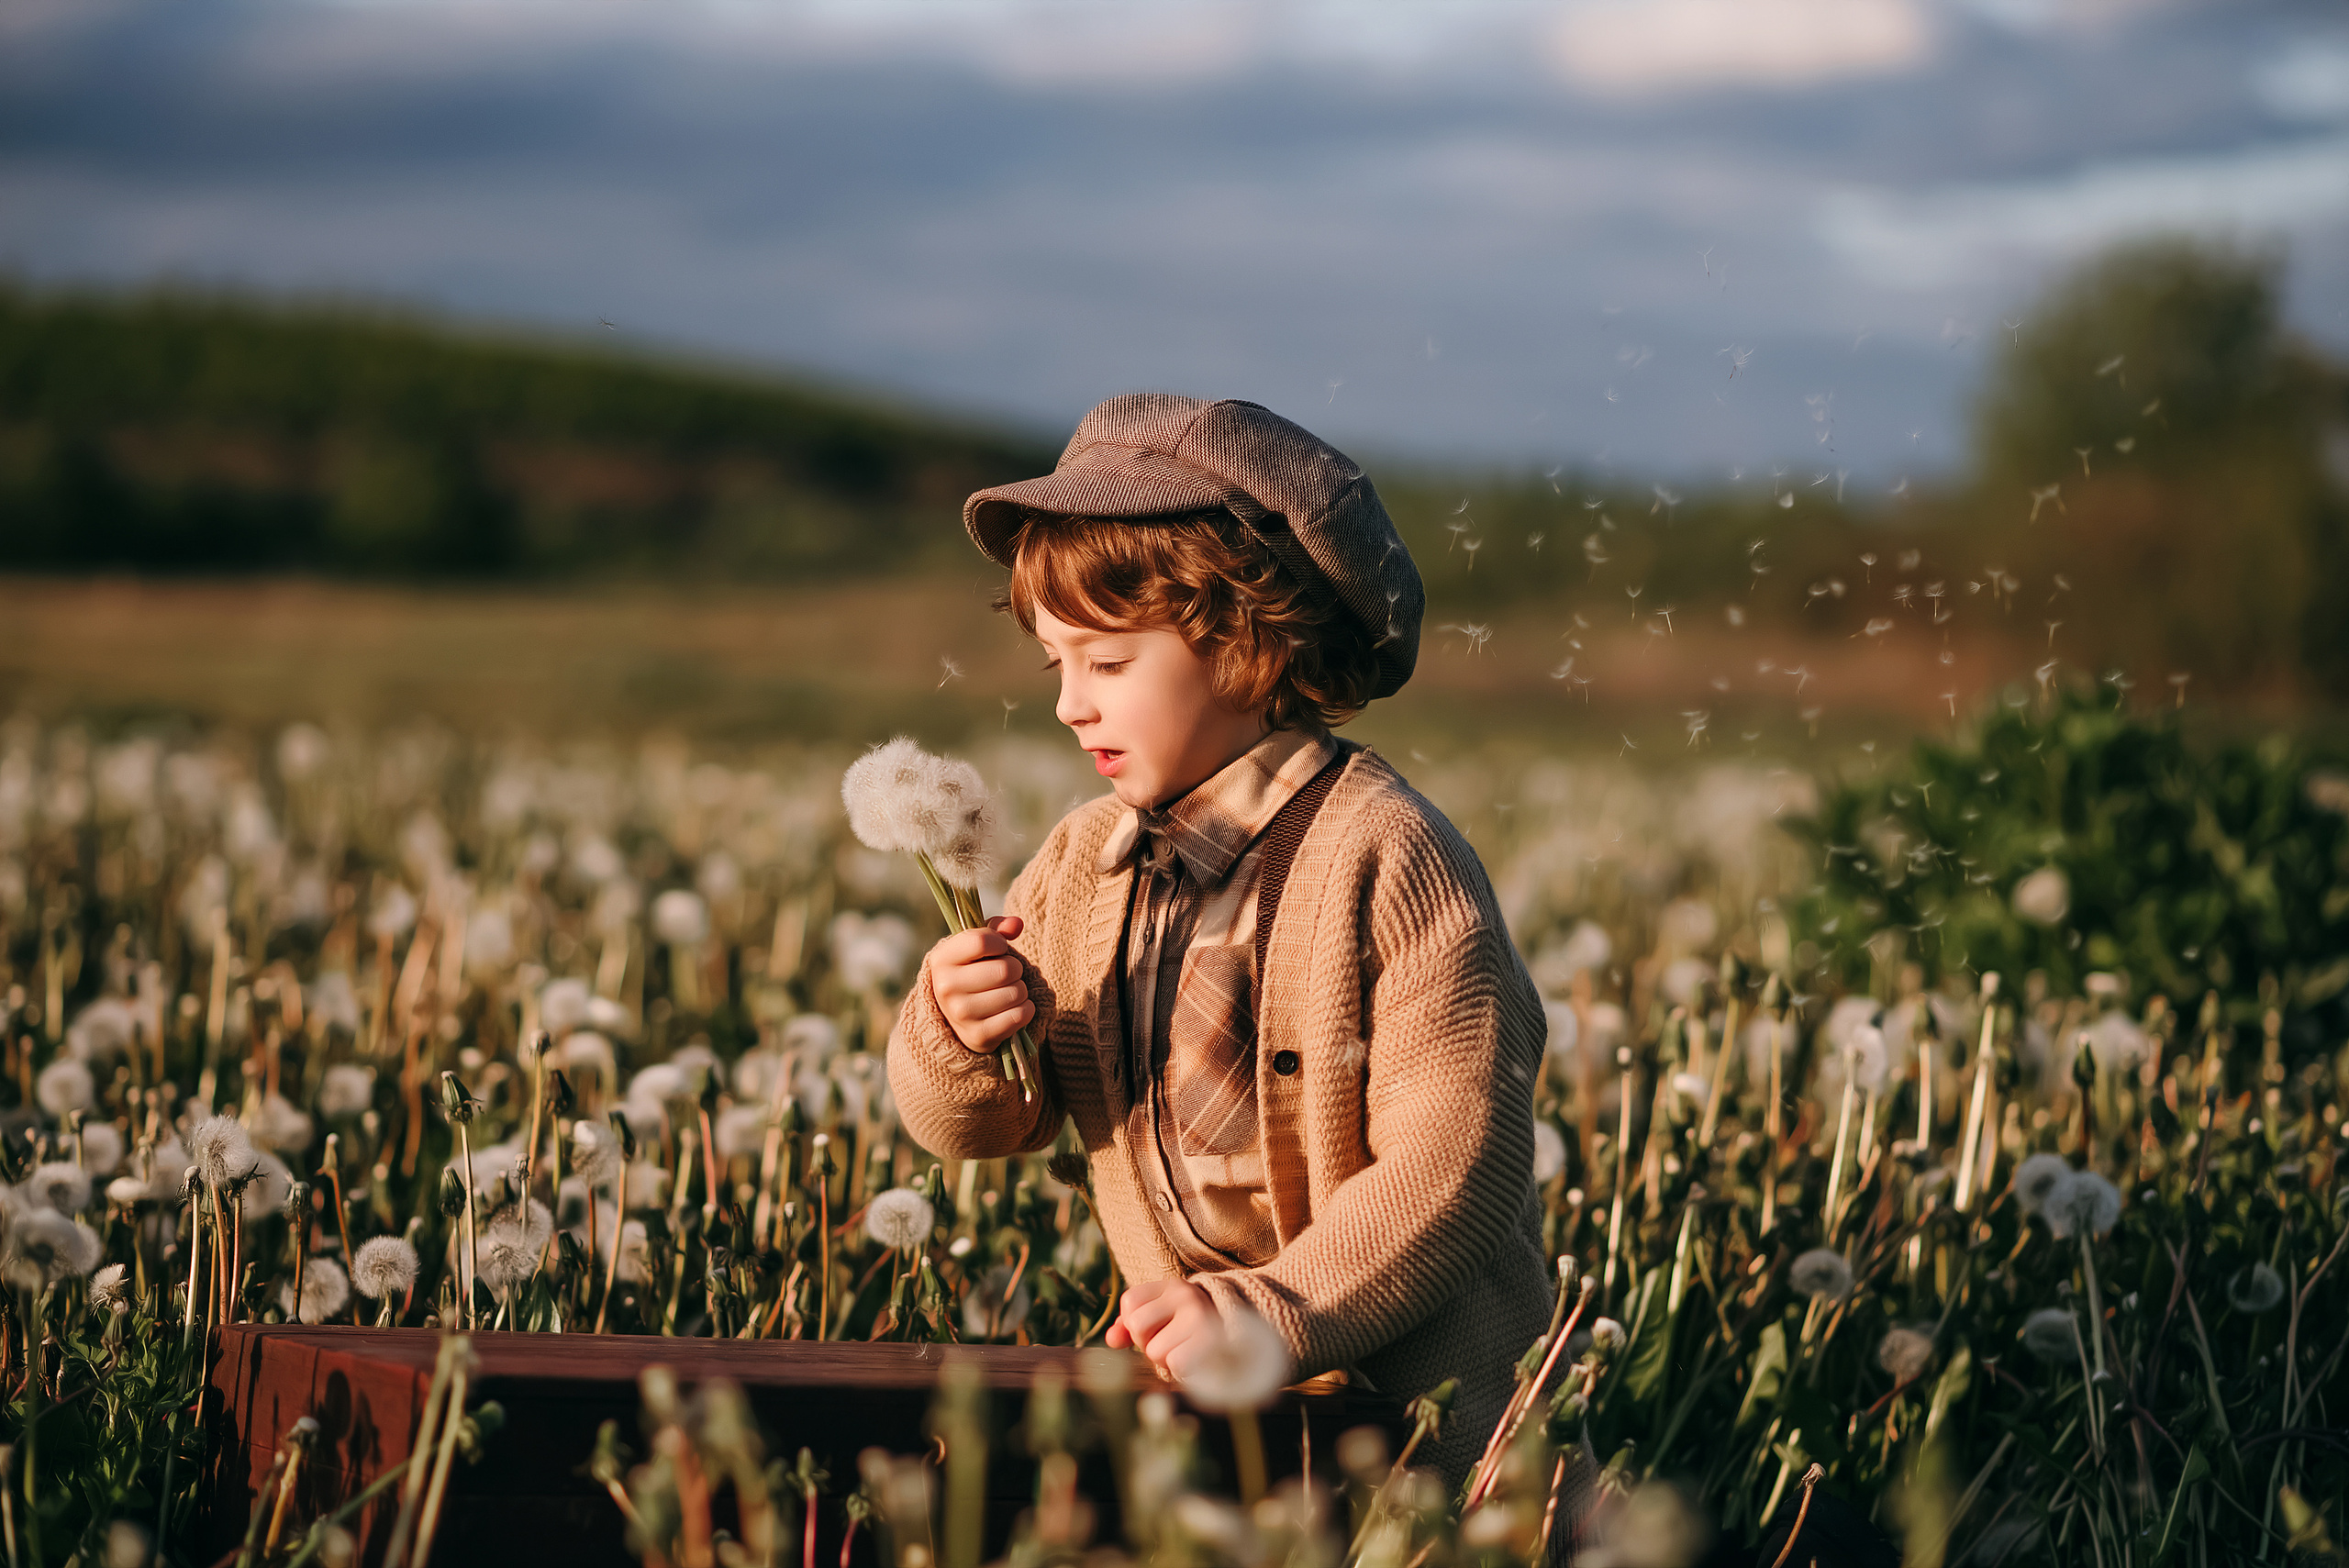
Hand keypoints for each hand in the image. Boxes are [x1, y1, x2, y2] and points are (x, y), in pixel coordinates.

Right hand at [929, 915, 1035, 1053]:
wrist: (955, 1018)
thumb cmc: (971, 971)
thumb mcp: (974, 947)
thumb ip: (996, 929)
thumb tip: (1016, 924)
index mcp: (941, 960)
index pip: (981, 941)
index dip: (999, 943)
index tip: (999, 949)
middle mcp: (946, 988)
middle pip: (1005, 970)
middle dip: (1015, 968)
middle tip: (1006, 974)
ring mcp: (961, 1015)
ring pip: (1016, 992)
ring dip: (1020, 990)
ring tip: (1007, 990)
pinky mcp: (979, 1036)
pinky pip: (1020, 1015)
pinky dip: (1026, 1009)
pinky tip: (1014, 1007)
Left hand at [1104, 1279, 1220, 1380]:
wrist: (1241, 1341)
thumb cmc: (1191, 1331)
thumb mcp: (1163, 1318)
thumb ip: (1131, 1325)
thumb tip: (1111, 1340)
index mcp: (1171, 1286)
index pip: (1130, 1301)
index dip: (1134, 1323)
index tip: (1156, 1327)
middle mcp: (1185, 1294)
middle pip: (1137, 1326)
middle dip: (1148, 1343)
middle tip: (1170, 1342)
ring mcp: (1199, 1316)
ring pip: (1155, 1351)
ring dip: (1166, 1360)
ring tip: (1184, 1351)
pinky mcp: (1210, 1341)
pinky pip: (1176, 1364)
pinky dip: (1181, 1370)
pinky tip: (1194, 1361)